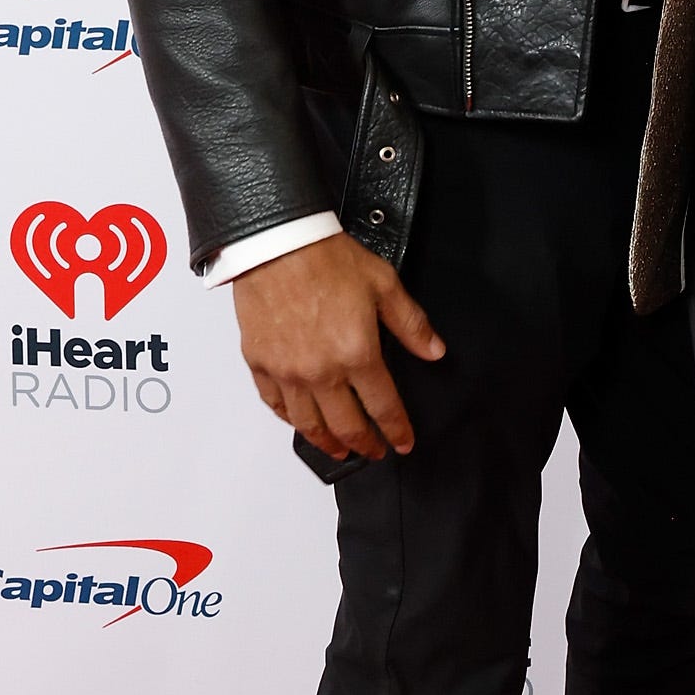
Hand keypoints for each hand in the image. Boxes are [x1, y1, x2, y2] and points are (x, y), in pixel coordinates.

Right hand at [231, 234, 444, 461]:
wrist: (275, 242)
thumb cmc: (325, 258)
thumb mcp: (384, 284)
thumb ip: (411, 324)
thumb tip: (434, 351)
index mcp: (357, 354)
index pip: (384, 407)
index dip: (397, 430)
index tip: (403, 442)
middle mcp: (321, 371)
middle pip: (346, 426)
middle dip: (364, 445)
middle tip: (373, 452)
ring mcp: (287, 371)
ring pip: (308, 425)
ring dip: (326, 443)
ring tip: (338, 450)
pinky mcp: (259, 363)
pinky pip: (274, 404)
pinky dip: (289, 419)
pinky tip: (299, 421)